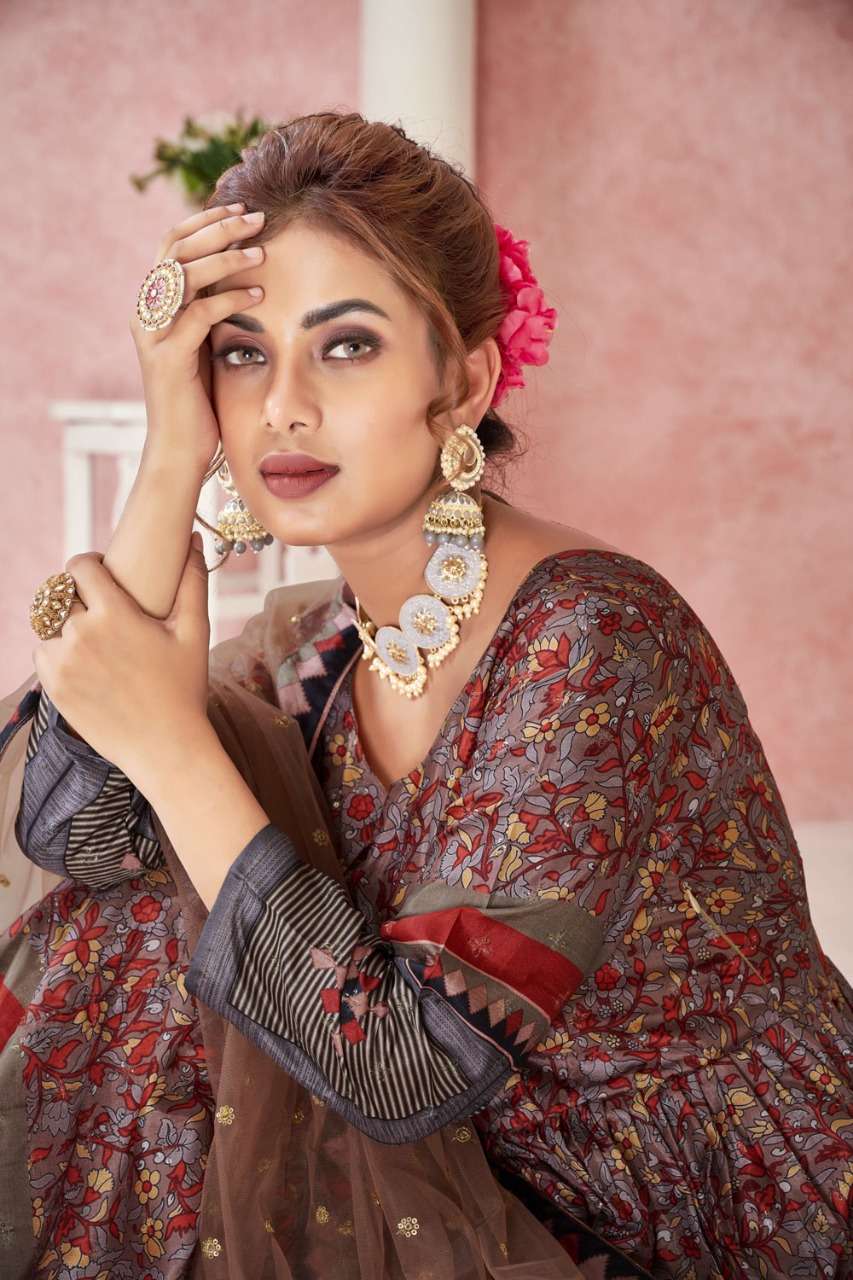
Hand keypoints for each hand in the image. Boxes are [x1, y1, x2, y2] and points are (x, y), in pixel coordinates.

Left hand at [32, 534, 211, 787]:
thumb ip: (191, 581)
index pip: (78, 567)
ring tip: (90, 636)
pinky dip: (57, 652)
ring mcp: (62, 662)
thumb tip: (192, 540)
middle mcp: (81, 634)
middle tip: (98, 607)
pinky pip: (43, 654)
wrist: (165, 747)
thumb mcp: (194, 633)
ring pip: (48, 625)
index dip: (88, 564)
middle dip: (77, 595)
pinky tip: (83, 661)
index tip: (100, 572)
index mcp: (113, 614)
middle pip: (60, 594)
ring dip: (63, 624)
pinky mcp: (53, 687)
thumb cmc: (185, 688)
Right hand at [131, 202, 266, 472]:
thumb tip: (245, 275)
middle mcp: (146, 313)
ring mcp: (153, 335)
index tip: (242, 207)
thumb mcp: (206, 344)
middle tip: (258, 217)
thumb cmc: (201, 401)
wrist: (181, 450)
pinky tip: (259, 296)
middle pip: (177, 248)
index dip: (205, 221)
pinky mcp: (168, 358)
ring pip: (185, 274)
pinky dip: (230, 300)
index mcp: (154, 304)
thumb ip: (212, 309)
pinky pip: (200, 315)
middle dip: (218, 227)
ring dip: (226, 257)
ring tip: (262, 252)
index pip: (173, 244)